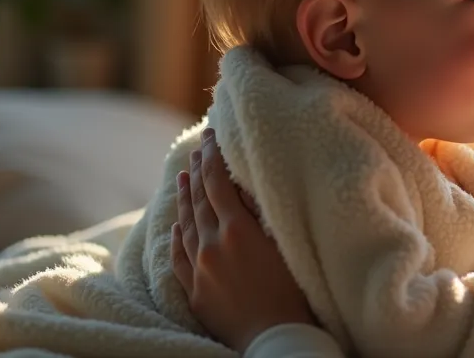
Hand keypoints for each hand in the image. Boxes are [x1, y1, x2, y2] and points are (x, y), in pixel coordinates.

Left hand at [172, 128, 316, 352]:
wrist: (277, 338)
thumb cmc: (295, 293)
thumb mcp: (285, 244)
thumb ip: (263, 215)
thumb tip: (246, 187)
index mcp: (237, 230)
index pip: (217, 182)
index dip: (212, 156)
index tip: (210, 135)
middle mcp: (212, 245)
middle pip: (199, 200)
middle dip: (198, 170)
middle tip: (198, 148)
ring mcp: (200, 269)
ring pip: (186, 226)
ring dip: (185, 199)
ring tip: (183, 177)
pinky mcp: (196, 292)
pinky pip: (179, 258)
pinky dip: (177, 237)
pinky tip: (177, 225)